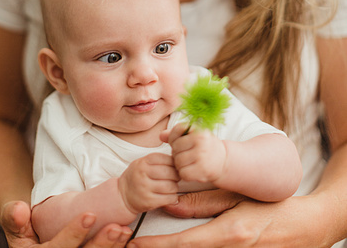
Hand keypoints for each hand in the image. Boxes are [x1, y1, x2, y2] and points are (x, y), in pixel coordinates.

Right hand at [1, 200, 131, 246]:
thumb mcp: (14, 223)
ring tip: (125, 231)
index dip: (73, 234)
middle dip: (99, 245)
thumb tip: (19, 209)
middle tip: (116, 227)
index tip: (90, 214)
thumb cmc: (25, 228)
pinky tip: (128, 242)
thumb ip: (14, 217)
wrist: (31, 237)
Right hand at [118, 153, 178, 213]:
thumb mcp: (142, 163)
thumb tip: (177, 160)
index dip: (174, 163)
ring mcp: (145, 188)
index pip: (166, 159)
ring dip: (175, 187)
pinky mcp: (149, 202)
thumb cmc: (136, 177)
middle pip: (170, 172)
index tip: (175, 167)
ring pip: (171, 186)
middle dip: (176, 175)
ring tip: (172, 186)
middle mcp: (143, 174)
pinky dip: (173, 197)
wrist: (123, 195)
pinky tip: (170, 195)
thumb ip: (157, 160)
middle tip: (176, 177)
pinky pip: (169, 198)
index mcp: (143, 162)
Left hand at [126, 191, 328, 246]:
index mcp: (229, 233)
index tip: (135, 244)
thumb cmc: (271, 207)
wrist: (305, 227)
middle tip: (134, 246)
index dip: (158, 245)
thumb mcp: (237, 197)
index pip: (185, 243)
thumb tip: (171, 204)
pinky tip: (182, 244)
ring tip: (154, 244)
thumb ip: (204, 202)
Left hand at [165, 123, 226, 183]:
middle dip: (177, 153)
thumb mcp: (192, 135)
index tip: (181, 143)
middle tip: (185, 155)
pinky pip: (183, 173)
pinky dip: (184, 174)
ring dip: (180, 164)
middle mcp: (201, 140)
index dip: (174, 138)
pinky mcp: (203, 170)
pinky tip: (190, 170)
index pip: (176, 131)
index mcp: (198, 129)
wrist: (222, 160)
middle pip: (175, 148)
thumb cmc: (204, 146)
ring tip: (187, 162)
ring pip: (178, 162)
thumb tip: (161, 136)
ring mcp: (202, 155)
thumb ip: (175, 134)